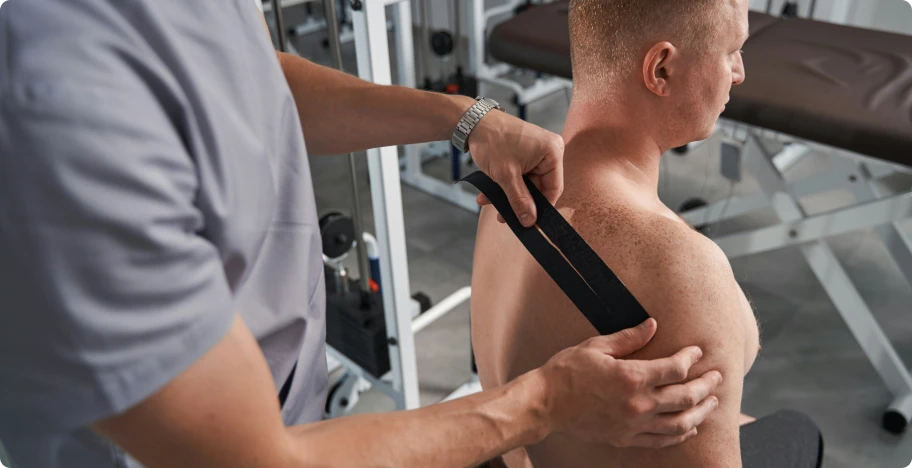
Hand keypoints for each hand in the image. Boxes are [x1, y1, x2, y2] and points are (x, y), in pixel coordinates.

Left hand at [467, 109, 564, 226]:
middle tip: (504, 217)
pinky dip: (504, 185)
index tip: (530, 223)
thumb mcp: (506, 175)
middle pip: (538, 187)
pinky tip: (487, 194)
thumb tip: (530, 221)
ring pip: (525, 184)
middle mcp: (548, 151)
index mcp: (552, 152)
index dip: (541, 208)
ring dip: (507, 195)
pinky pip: (518, 175)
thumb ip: (519, 200)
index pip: (554, 188)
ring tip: (490, 203)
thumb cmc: (492, 140)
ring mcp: (535, 152)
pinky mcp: (523, 154)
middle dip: (518, 202)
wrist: (472, 122)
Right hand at [536, 319, 722, 447]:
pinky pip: (662, 440)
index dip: (690, 358)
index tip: (697, 352)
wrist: (546, 403)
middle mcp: (638, 404)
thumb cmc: (567, 371)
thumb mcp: (596, 346)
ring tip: (712, 403)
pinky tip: (690, 427)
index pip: (675, 368)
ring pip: (681, 422)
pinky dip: (681, 434)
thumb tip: (653, 325)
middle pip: (686, 396)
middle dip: (706, 385)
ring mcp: (634, 424)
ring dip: (701, 412)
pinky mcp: (626, 438)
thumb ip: (629, 338)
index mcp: (631, 377)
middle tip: (717, 377)